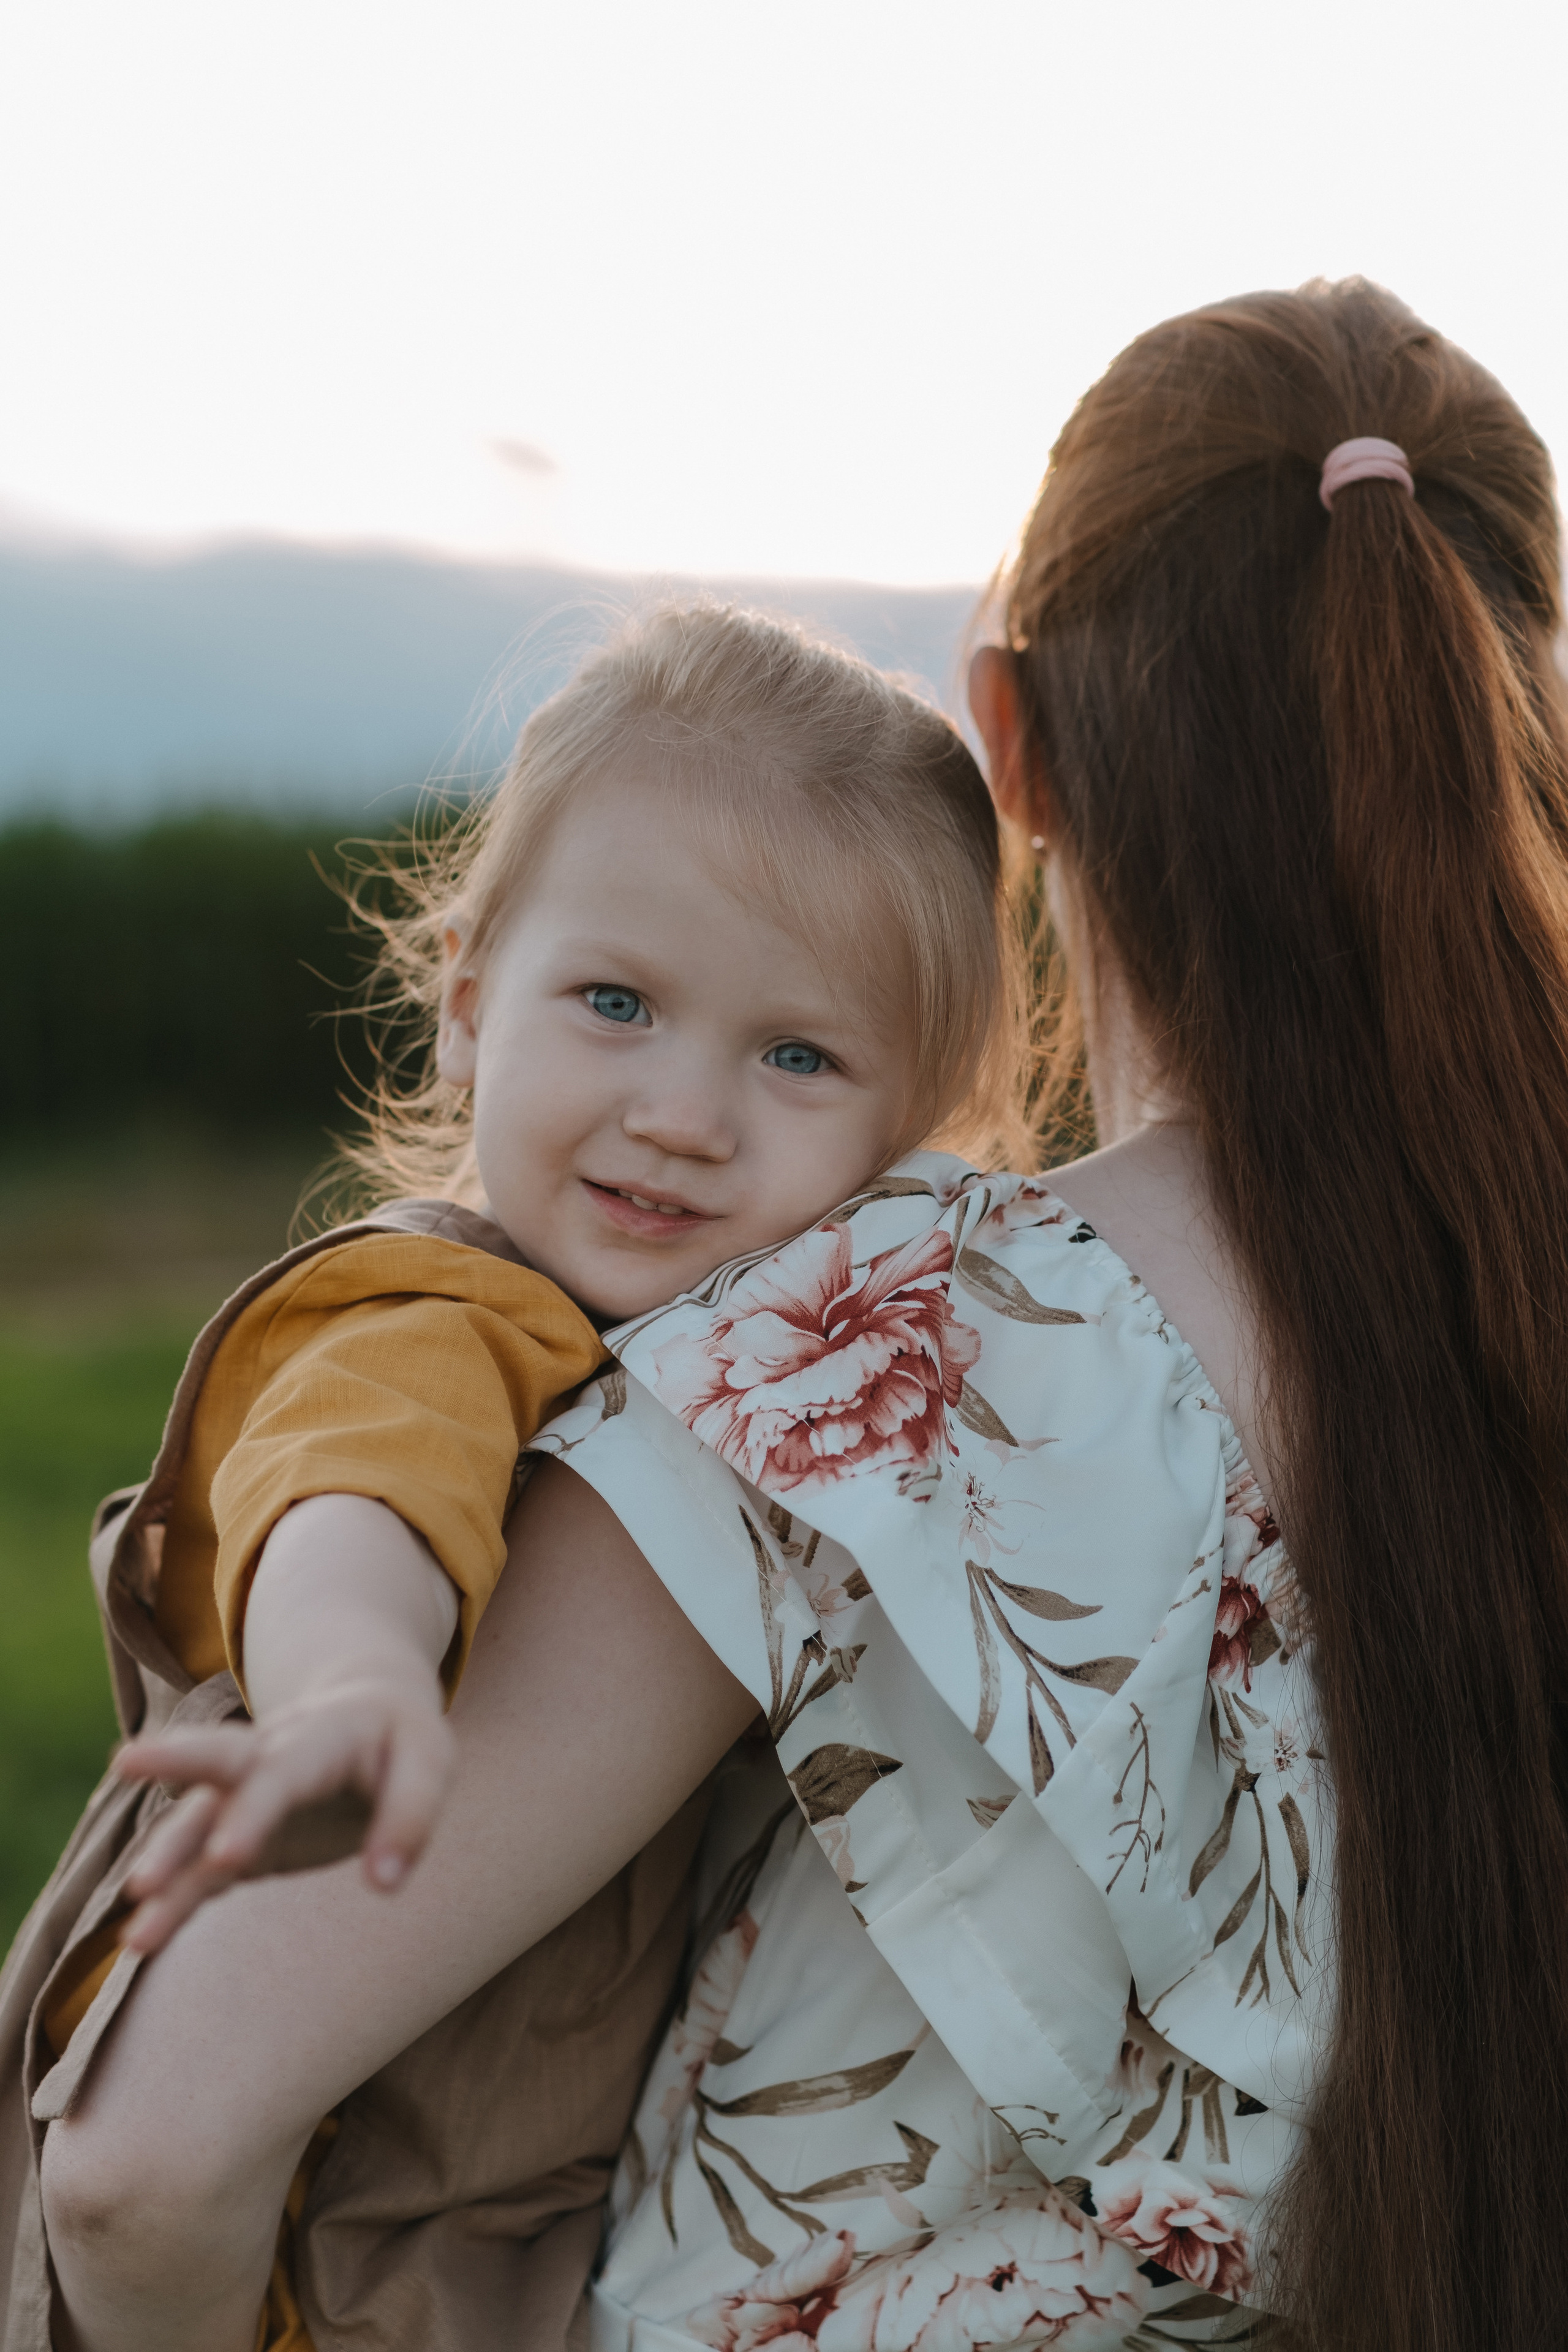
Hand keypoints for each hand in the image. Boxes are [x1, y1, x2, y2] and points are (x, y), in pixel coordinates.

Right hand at [114, 1675, 455, 1952]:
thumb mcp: (428, 1761)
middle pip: (214, 1759)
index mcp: (317, 1737)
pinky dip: (174, 1904)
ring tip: (134, 1932)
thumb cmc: (401, 1742)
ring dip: (165, 1868)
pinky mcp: (239, 1840)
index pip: (280, 1775)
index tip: (225, 1858)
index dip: (252, 1813)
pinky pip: (199, 1873)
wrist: (370, 1714)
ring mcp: (244, 1799)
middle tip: (125, 1763)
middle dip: (171, 1763)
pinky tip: (143, 1941)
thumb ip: (410, 1817)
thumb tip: (385, 1883)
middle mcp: (267, 1759)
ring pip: (195, 1827)